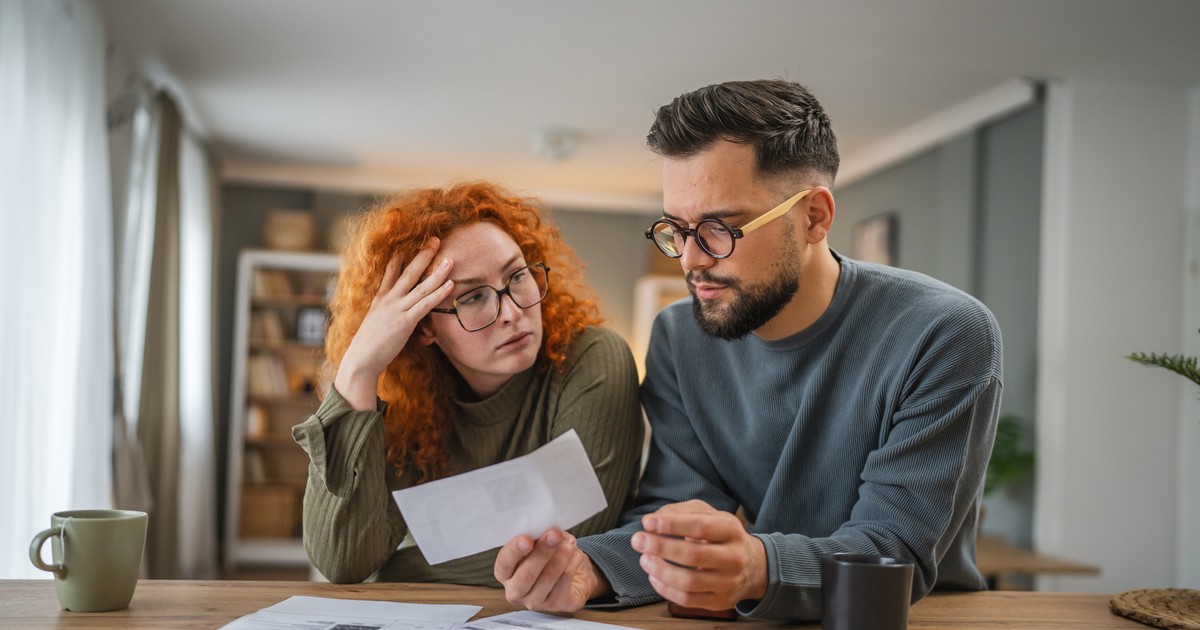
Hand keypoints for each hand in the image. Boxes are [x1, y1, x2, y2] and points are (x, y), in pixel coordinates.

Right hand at [335, 240, 454, 409]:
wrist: (361, 360)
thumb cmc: (368, 346)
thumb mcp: (375, 323)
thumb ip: (385, 314)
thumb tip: (392, 314)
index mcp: (380, 298)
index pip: (391, 272)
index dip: (400, 257)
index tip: (409, 243)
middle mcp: (389, 299)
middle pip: (409, 272)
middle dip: (423, 255)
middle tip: (435, 240)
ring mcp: (397, 309)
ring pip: (421, 286)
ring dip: (438, 272)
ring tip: (450, 259)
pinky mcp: (405, 322)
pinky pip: (426, 304)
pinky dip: (439, 293)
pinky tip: (450, 284)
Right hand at [494, 528, 608, 612]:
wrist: (573, 574)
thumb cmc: (549, 556)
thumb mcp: (539, 543)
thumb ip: (536, 538)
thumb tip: (545, 530)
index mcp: (505, 573)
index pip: (503, 564)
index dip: (514, 551)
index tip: (527, 539)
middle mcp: (516, 591)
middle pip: (526, 575)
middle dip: (542, 552)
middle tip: (554, 535)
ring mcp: (535, 602)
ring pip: (547, 578)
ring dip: (561, 556)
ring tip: (569, 542)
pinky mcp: (556, 605)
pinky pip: (564, 583)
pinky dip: (571, 565)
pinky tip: (576, 554)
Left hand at [631, 500, 766, 610]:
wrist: (753, 566)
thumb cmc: (723, 536)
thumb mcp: (710, 514)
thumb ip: (682, 512)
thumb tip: (654, 519)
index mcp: (731, 530)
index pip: (700, 526)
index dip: (671, 524)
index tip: (647, 522)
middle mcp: (734, 557)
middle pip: (693, 555)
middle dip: (660, 547)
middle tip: (638, 540)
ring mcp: (728, 582)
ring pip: (688, 581)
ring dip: (659, 570)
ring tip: (644, 559)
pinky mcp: (720, 601)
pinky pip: (687, 599)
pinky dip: (665, 588)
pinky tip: (655, 576)